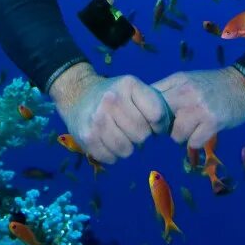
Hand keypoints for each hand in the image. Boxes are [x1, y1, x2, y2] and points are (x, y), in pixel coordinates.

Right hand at [49, 63, 171, 163]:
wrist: (77, 93)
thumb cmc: (114, 94)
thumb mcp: (134, 89)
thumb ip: (154, 104)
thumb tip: (167, 131)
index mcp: (128, 85)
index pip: (157, 115)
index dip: (160, 126)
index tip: (154, 125)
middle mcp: (111, 100)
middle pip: (143, 135)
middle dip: (142, 136)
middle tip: (133, 130)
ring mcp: (97, 119)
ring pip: (128, 150)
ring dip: (128, 147)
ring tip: (121, 136)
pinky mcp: (87, 137)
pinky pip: (111, 159)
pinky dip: (113, 155)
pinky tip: (108, 142)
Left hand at [152, 67, 244, 148]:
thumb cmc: (213, 86)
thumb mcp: (188, 80)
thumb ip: (169, 91)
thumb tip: (146, 108)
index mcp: (177, 80)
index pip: (149, 98)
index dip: (148, 112)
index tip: (155, 119)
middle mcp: (185, 92)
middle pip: (158, 119)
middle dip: (162, 127)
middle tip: (171, 127)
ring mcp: (199, 108)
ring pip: (175, 135)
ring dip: (182, 137)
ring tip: (192, 129)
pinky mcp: (213, 122)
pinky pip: (193, 142)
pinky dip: (196, 142)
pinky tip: (203, 133)